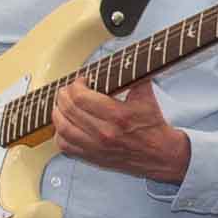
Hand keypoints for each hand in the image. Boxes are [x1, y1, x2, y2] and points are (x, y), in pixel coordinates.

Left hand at [46, 76, 189, 184]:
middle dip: (64, 95)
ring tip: (61, 105)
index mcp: (118, 115)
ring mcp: (97, 147)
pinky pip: (65, 146)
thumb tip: (121, 59)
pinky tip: (64, 124)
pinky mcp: (93, 157)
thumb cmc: (152, 125)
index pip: (81, 97)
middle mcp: (105, 133)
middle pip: (69, 110)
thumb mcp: (145, 96)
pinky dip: (60, 134)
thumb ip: (131, 75)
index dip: (76, 85)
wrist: (160, 154)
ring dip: (57, 113)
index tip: (82, 81)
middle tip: (69, 90)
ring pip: (63, 128)